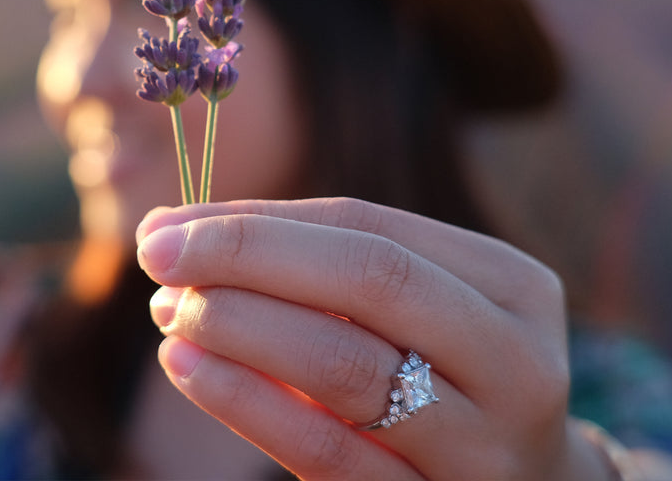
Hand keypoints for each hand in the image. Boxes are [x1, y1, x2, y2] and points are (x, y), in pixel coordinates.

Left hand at [136, 197, 609, 479]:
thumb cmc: (437, 376)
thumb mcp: (409, 312)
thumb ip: (311, 265)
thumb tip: (172, 226)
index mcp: (510, 285)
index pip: (367, 226)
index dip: (258, 220)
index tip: (170, 223)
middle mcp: (514, 360)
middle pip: (369, 279)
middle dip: (247, 256)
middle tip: (156, 255)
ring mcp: (483, 444)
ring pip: (345, 366)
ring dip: (238, 327)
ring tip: (168, 310)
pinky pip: (328, 451)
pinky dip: (247, 403)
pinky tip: (187, 367)